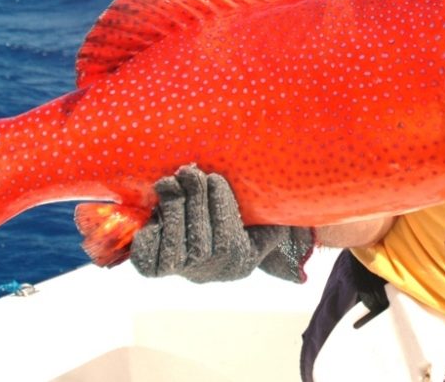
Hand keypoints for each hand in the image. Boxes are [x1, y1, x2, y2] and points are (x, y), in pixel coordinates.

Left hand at [131, 165, 313, 282]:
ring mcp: (179, 270)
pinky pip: (146, 254)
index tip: (217, 178)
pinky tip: (157, 208)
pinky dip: (149, 230)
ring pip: (174, 243)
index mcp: (238, 261)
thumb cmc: (244, 227)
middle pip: (198, 240)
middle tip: (191, 171)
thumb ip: (277, 221)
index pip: (227, 239)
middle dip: (193, 200)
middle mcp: (208, 272)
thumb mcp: (266, 225)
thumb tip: (297, 222)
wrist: (210, 248)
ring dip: (172, 207)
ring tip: (172, 181)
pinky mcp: (153, 265)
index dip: (219, 206)